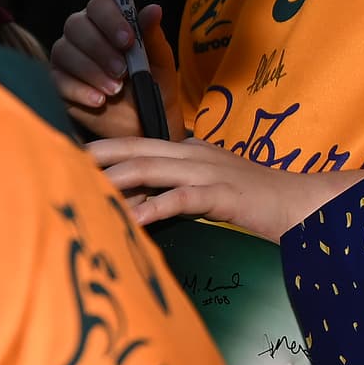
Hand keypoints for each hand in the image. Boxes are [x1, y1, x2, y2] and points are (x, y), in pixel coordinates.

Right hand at [51, 0, 178, 144]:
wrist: (145, 122)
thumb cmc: (154, 84)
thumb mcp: (159, 60)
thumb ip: (152, 35)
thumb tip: (154, 9)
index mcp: (108, 21)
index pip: (99, 5)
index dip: (111, 20)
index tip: (128, 40)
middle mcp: (82, 33)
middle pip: (76, 25)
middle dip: (100, 48)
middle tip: (122, 71)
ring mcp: (67, 57)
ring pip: (64, 51)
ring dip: (91, 71)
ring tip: (114, 90)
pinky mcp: (58, 82)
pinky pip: (57, 80)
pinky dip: (79, 91)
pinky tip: (98, 101)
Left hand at [86, 133, 334, 236]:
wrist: (302, 205)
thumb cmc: (257, 202)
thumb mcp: (212, 187)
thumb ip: (179, 186)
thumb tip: (143, 199)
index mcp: (191, 151)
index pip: (139, 145)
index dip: (105, 148)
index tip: (71, 155)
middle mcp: (195, 154)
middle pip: (136, 149)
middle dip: (97, 154)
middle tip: (61, 161)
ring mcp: (209, 172)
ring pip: (152, 169)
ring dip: (116, 178)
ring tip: (85, 186)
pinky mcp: (224, 195)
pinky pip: (182, 198)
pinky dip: (155, 207)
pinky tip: (134, 219)